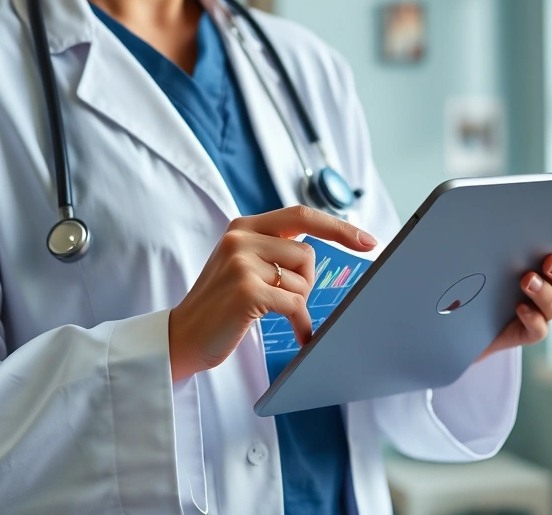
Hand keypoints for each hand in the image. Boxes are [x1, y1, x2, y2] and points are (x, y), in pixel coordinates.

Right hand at [169, 206, 377, 381]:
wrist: (183, 336)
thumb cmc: (221, 305)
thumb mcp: (242, 264)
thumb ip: (272, 250)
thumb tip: (316, 252)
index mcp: (243, 226)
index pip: (300, 215)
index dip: (338, 227)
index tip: (368, 240)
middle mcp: (240, 238)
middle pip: (306, 254)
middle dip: (305, 282)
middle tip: (282, 299)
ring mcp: (242, 263)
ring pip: (302, 280)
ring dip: (296, 302)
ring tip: (268, 312)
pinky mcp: (247, 290)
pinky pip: (296, 305)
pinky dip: (301, 323)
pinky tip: (297, 333)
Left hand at [476, 230, 551, 361]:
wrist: (465, 320)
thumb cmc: (478, 282)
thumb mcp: (488, 258)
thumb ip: (501, 243)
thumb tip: (496, 212)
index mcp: (543, 268)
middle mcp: (548, 289)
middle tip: (550, 260)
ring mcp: (540, 312)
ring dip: (544, 291)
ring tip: (527, 280)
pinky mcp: (527, 332)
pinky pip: (539, 328)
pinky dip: (533, 318)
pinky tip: (521, 308)